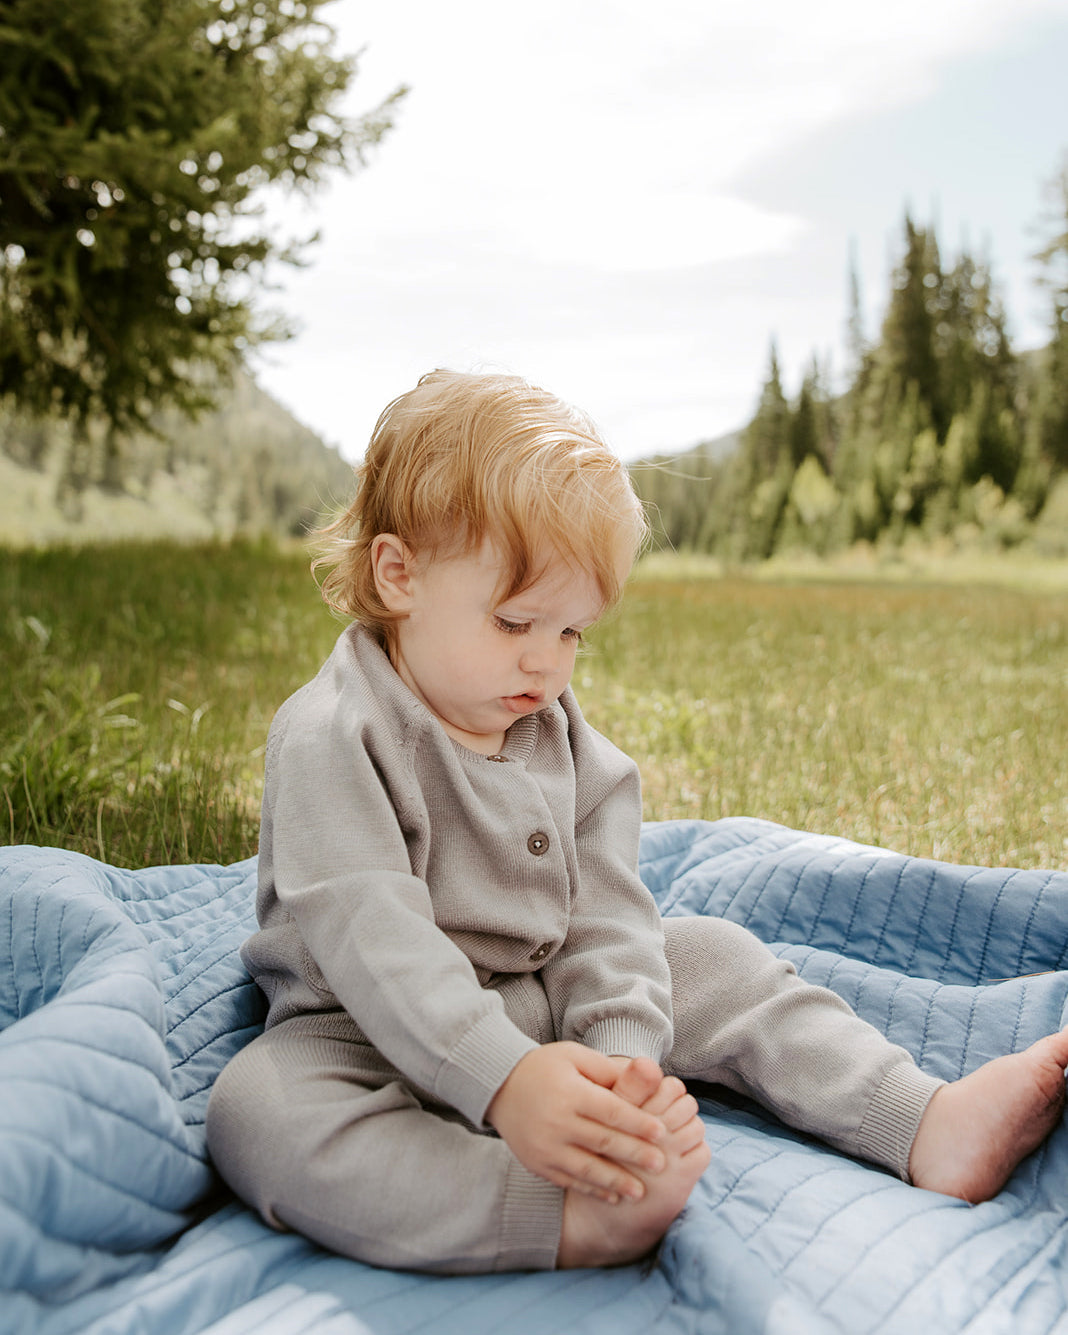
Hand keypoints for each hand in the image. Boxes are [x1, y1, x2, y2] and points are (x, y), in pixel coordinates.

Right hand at [486, 1042, 667, 1201]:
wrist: (498, 1086)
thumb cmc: (543, 1068)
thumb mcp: (573, 1056)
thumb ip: (606, 1069)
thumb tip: (645, 1077)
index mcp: (569, 1092)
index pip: (610, 1110)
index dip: (637, 1122)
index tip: (662, 1132)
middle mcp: (556, 1122)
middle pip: (603, 1141)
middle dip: (634, 1154)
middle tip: (661, 1164)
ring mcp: (545, 1146)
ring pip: (587, 1169)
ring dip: (616, 1181)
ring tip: (640, 1192)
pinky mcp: (537, 1163)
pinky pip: (569, 1181)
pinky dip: (592, 1189)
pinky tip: (612, 1195)